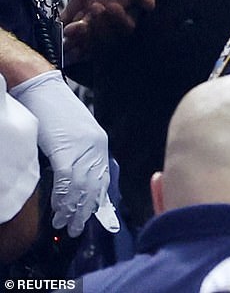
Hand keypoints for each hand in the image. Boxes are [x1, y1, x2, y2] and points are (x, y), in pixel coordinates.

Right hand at [10, 70, 117, 236]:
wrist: (40, 87)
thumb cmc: (53, 108)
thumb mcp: (74, 132)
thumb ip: (80, 152)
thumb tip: (78, 179)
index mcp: (99, 141)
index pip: (102, 177)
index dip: (96, 200)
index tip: (90, 215)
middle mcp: (95, 145)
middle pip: (93, 186)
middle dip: (84, 210)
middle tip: (75, 228)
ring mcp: (81, 147)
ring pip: (80, 187)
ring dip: (71, 209)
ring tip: (63, 223)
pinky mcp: (65, 149)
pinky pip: (66, 181)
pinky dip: (61, 198)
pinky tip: (56, 208)